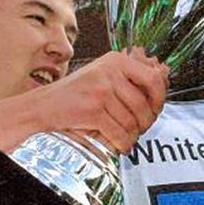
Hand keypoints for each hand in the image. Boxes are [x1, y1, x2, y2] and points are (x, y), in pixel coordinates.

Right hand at [34, 49, 167, 152]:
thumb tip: (163, 75)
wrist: (40, 107)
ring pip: (133, 121)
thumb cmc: (73, 94)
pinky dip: (122, 143)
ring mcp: (101, 90)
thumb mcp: (102, 75)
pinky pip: (120, 132)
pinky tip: (120, 144)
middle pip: (144, 104)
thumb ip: (130, 76)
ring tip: (127, 136)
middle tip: (140, 128)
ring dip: (133, 135)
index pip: (153, 78)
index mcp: (116, 60)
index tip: (156, 108)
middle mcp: (110, 72)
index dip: (160, 98)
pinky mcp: (93, 110)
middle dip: (146, 122)